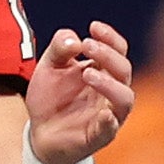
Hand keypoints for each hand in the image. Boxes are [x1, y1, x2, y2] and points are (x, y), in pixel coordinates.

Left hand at [23, 23, 132, 163]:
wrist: (38, 132)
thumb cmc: (50, 98)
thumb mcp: (49, 67)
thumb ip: (60, 48)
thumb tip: (75, 40)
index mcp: (102, 71)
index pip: (118, 50)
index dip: (110, 37)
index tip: (93, 27)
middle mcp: (110, 91)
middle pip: (123, 70)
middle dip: (108, 55)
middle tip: (87, 46)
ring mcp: (108, 114)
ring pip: (124, 98)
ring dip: (110, 84)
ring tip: (88, 73)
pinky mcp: (99, 136)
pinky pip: (111, 129)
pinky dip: (110, 121)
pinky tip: (103, 113)